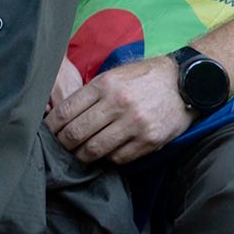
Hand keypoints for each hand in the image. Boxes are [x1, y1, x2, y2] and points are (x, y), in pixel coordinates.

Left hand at [45, 54, 194, 164]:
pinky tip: (105, 154)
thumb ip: (90, 92)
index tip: (47, 133)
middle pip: (76, 133)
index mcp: (104, 85)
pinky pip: (119, 158)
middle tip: (59, 148)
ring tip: (78, 155)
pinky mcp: (150, 140)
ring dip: (82, 155)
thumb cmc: (145, 77)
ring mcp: (135, 124)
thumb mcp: (114, 74)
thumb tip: (63, 114)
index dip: (51, 126)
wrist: (187, 83)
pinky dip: (108, 159)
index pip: (65, 111)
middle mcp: (118, 104)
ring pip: (95, 149)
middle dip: (63, 144)